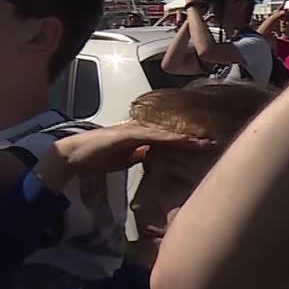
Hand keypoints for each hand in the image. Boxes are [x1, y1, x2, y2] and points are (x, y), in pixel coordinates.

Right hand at [34, 121, 213, 190]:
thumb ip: (139, 156)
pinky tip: (180, 140)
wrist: (75, 156)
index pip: (168, 139)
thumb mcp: (124, 159)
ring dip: (184, 138)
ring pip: (165, 133)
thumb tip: (150, 157)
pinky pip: (151, 136)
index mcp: (141, 136)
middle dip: (192, 139)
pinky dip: (167, 138)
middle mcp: (140, 129)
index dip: (186, 143)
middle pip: (171, 133)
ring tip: (203, 142)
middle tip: (213, 143)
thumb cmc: (97, 157)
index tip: (204, 148)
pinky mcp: (127, 134)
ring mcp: (134, 130)